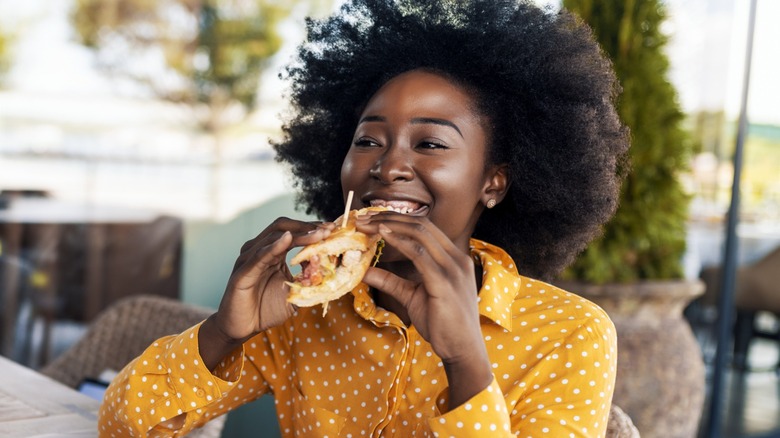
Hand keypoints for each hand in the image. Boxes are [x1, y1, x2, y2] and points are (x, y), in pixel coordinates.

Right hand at [213, 217, 333, 342]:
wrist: (242, 328)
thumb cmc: (266, 309)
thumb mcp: (293, 292)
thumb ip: (307, 280)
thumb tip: (326, 267)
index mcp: (271, 252)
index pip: (292, 231)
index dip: (311, 228)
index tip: (332, 228)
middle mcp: (258, 250)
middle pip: (283, 227)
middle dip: (307, 227)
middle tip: (328, 230)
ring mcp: (249, 259)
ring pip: (274, 238)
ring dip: (298, 235)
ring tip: (318, 235)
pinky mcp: (242, 273)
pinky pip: (260, 256)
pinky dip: (274, 246)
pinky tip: (288, 240)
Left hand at [355, 212, 491, 401]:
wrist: (462, 350)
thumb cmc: (443, 324)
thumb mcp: (412, 297)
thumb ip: (392, 282)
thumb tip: (366, 271)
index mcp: (453, 259)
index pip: (426, 228)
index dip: (398, 219)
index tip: (373, 219)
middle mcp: (456, 259)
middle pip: (422, 225)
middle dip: (390, 217)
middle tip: (364, 218)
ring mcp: (453, 270)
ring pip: (421, 234)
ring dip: (391, 225)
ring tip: (368, 224)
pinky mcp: (445, 283)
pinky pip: (420, 255)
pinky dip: (400, 242)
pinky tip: (383, 236)